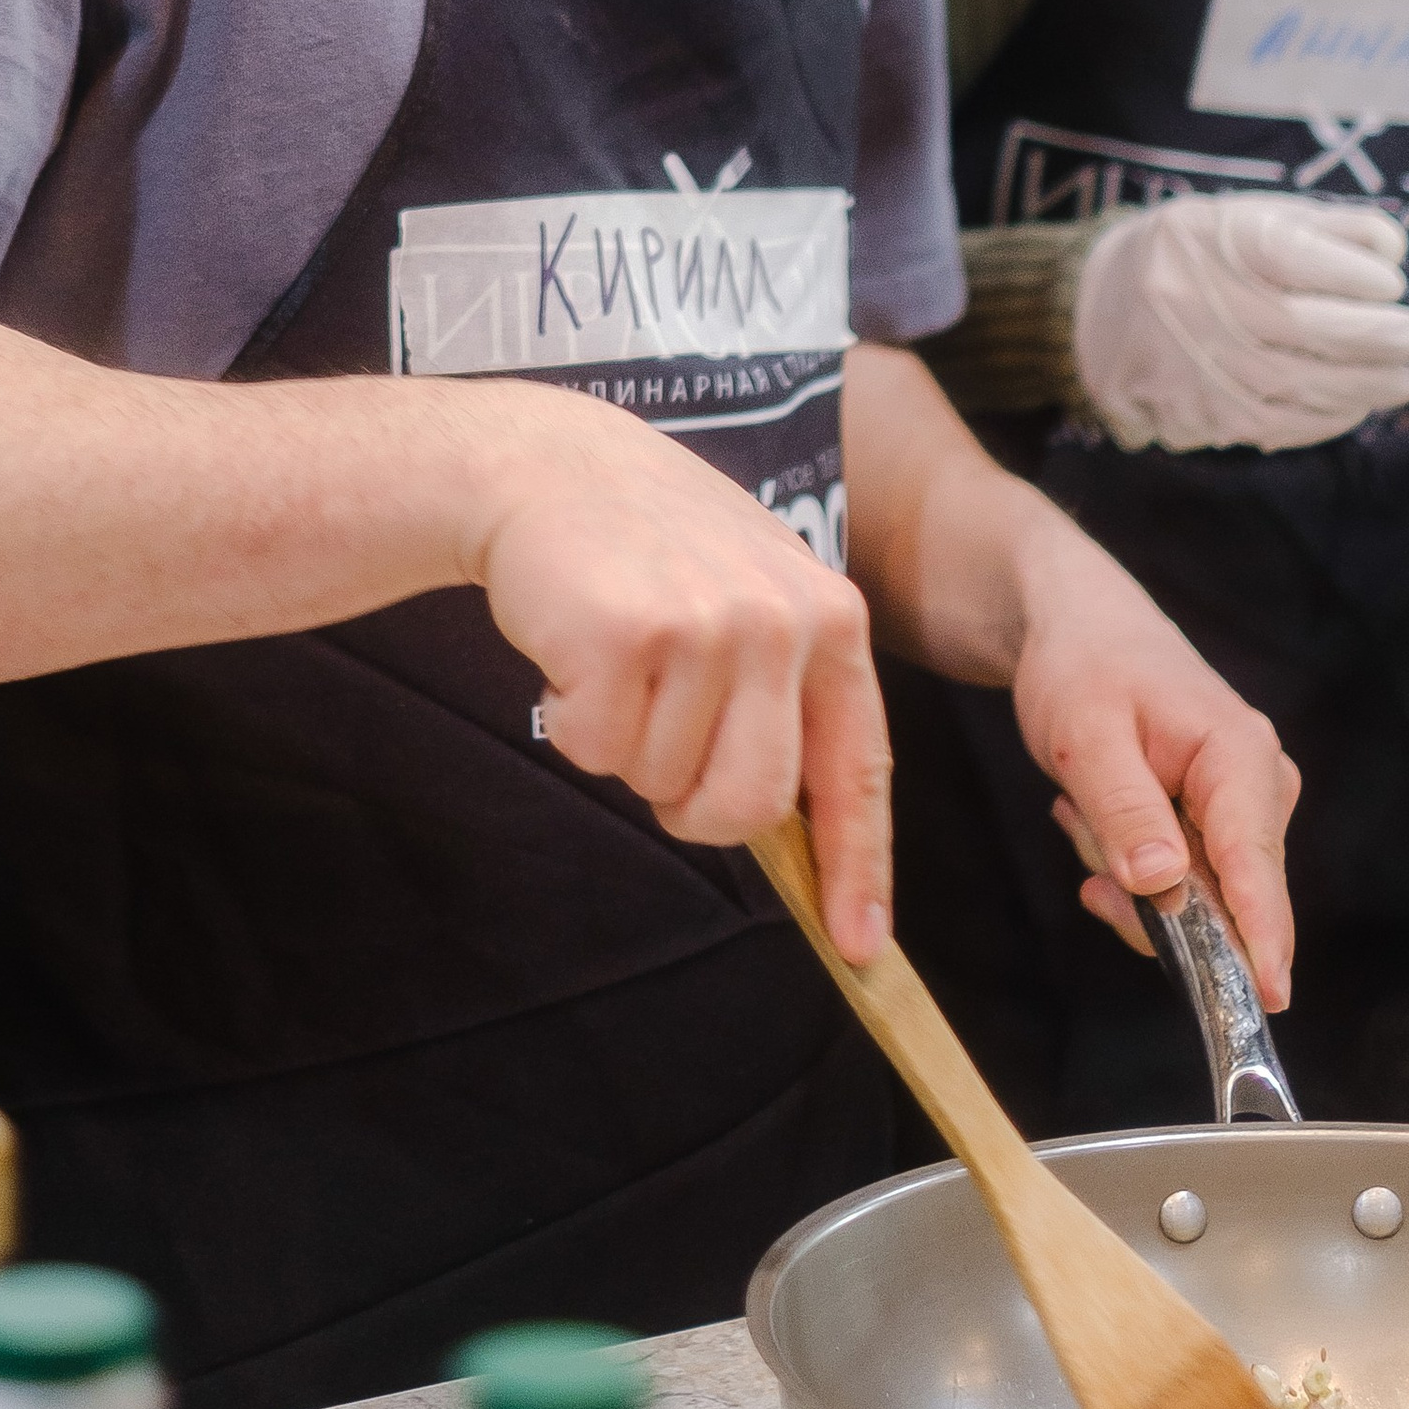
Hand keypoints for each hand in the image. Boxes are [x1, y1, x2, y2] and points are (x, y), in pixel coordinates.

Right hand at [468, 386, 892, 962]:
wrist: (549, 464)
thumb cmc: (649, 545)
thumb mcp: (752, 594)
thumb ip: (786, 694)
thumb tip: (795, 829)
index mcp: (832, 618)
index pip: (857, 768)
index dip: (859, 866)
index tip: (859, 944)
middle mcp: (784, 621)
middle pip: (750, 805)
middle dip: (692, 804)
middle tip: (657, 737)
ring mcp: (709, 626)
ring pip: (664, 783)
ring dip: (625, 746)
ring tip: (618, 660)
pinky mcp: (629, 634)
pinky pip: (597, 752)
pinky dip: (572, 720)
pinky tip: (576, 647)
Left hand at [1007, 512, 1300, 1010]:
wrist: (1078, 626)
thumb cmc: (1082, 666)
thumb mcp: (1084, 735)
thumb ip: (1125, 809)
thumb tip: (1164, 884)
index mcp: (1241, 757)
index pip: (1256, 864)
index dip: (1260, 936)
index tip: (1267, 999)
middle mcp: (1261, 786)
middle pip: (1225, 896)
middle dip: (1146, 893)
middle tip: (1082, 826)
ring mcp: (1244, 806)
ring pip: (1194, 894)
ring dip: (1125, 867)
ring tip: (1084, 801)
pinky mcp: (1218, 821)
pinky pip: (1179, 880)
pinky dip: (1127, 862)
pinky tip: (1093, 814)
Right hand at [1072, 196, 1408, 453]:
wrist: (1090, 312)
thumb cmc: (1187, 254)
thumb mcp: (1238, 215)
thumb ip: (1317, 225)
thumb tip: (1392, 250)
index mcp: (1211, 243)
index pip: (1294, 255)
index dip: (1355, 272)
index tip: (1392, 279)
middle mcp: (1201, 304)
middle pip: (1309, 327)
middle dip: (1380, 335)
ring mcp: (1202, 366)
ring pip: (1303, 385)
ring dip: (1369, 385)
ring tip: (1407, 377)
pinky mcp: (1204, 414)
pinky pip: (1282, 424)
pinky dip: (1330, 417)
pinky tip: (1357, 405)